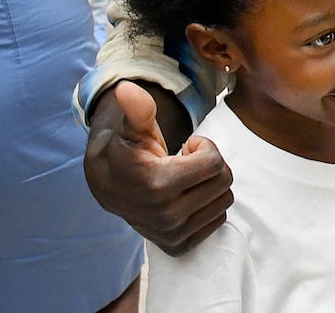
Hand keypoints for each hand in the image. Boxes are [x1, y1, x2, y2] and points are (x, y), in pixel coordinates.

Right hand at [84, 81, 233, 255]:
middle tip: (187, 161)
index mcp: (158, 185)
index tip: (187, 146)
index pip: (214, 163)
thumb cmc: (128, 151)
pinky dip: (210, 204)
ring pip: (225, 200)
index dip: (204, 147)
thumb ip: (136, 109)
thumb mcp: (132, 128)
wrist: (109, 187)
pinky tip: (187, 196)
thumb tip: (126, 88)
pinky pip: (218, 220)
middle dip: (211, 164)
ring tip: (186, 178)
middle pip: (224, 181)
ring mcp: (172, 233)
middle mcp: (166, 215)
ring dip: (212, 184)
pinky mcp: (178, 245)